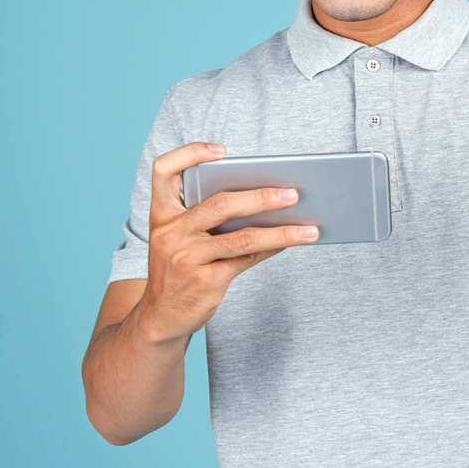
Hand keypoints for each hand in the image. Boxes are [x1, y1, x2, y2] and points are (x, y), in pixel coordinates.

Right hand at [139, 142, 319, 345]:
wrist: (159, 317)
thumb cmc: (178, 266)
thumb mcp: (179, 237)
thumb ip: (207, 216)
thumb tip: (265, 197)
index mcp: (161, 213)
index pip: (164, 170)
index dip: (189, 153)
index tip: (222, 151)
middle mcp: (170, 232)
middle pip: (220, 204)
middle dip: (261, 197)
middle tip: (293, 193)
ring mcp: (186, 258)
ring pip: (243, 237)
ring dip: (281, 231)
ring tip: (309, 228)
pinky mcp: (206, 281)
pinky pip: (247, 258)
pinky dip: (273, 248)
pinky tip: (291, 242)